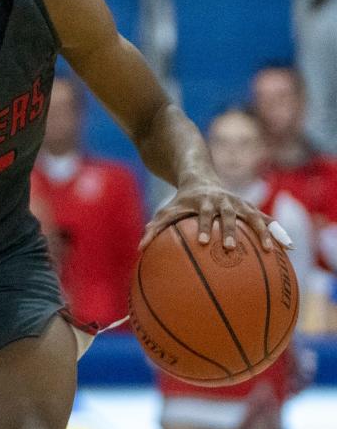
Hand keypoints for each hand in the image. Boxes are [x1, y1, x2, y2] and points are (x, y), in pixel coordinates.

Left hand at [139, 179, 276, 252]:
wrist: (200, 178)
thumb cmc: (182, 201)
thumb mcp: (167, 210)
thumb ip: (155, 228)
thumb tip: (139, 248)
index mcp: (204, 202)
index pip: (204, 215)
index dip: (205, 226)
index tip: (205, 242)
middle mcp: (224, 202)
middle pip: (230, 216)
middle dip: (231, 230)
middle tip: (232, 247)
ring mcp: (239, 204)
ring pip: (254, 217)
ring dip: (262, 232)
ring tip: (270, 250)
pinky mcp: (250, 208)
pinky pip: (266, 221)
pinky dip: (277, 232)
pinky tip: (288, 249)